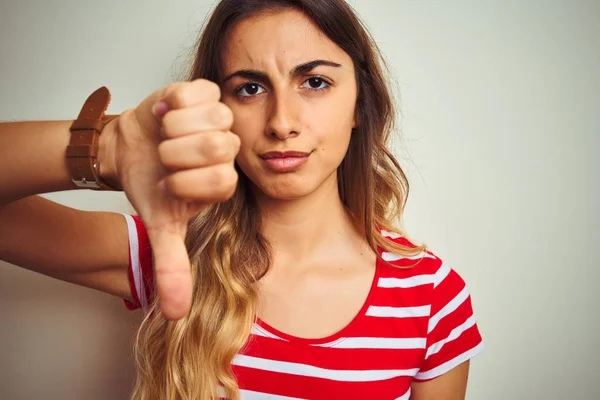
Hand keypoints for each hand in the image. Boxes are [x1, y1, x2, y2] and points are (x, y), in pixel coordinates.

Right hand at [101, 79, 239, 319]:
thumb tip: (175, 314)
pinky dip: (170, 103)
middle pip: (220, 146)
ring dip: (174, 130)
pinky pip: (194, 92)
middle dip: (178, 155)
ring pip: (211, 118)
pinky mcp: (203, 91)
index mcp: (226, 180)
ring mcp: (219, 117)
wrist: (130, 149)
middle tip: (165, 157)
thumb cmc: (151, 185)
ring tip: (165, 135)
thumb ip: (172, 265)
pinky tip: (165, 114)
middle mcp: (230, 149)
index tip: (169, 183)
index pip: (223, 180)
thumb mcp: (160, 226)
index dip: (187, 183)